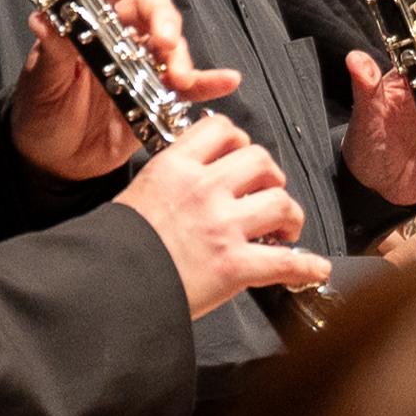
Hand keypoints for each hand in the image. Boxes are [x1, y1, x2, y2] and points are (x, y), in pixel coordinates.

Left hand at [8, 0, 240, 182]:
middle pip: (152, 14)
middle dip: (164, 21)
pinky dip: (209, 83)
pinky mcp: (157, 98)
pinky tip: (227, 80)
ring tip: (182, 76)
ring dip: (183, 57)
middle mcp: (119, 41)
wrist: (53, 162)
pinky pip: (188, 88)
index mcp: (88, 29)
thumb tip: (43, 18)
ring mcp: (141, 69)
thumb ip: (50, 51)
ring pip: (171, 49)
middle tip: (166, 40)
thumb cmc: (40, 114)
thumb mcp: (41, 82)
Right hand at [112, 115, 328, 320]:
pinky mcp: (234, 266)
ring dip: (291, 215)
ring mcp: (222, 226)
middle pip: (260, 160)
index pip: (222, 130)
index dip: (239, 141)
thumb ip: (170, 182)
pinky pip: (286, 262)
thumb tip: (191, 186)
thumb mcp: (136, 195)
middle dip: (271, 177)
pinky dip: (307, 267)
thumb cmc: (112, 247)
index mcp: (174, 167)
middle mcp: (203, 189)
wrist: (101, 285)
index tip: (241, 156)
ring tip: (285, 230)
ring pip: (282, 202)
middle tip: (266, 195)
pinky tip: (314, 269)